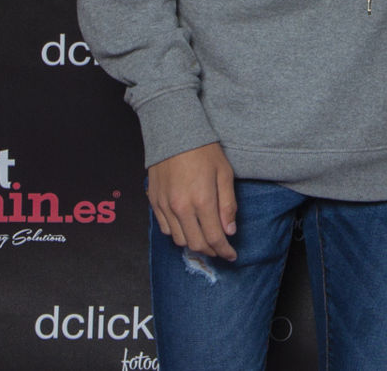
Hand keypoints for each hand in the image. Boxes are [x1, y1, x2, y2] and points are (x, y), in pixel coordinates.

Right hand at [148, 143, 238, 259]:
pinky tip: (187, 226)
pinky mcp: (154, 202)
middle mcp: (181, 207)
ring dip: (194, 243)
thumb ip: (227, 205)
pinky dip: (177, 233)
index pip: (214, 238)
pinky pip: (165, 228)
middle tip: (220, 249)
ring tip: (205, 238)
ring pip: (179, 239)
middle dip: (211, 251)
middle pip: (196, 244)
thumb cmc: (203, 150)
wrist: (174, 132)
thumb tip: (229, 231)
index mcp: (201, 200)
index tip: (231, 255)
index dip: (225, 251)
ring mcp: (165, 206)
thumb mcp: (224, 173)